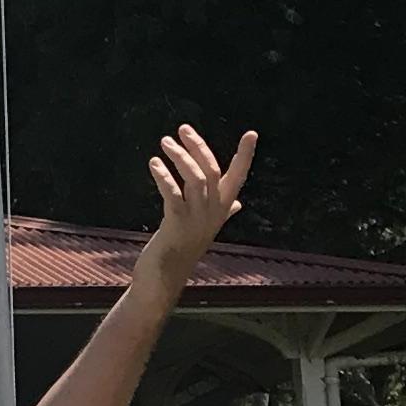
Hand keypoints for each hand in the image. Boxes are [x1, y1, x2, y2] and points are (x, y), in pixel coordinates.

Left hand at [137, 123, 259, 285]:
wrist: (166, 276)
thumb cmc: (184, 247)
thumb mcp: (206, 226)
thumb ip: (223, 212)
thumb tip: (238, 203)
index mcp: (222, 209)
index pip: (239, 177)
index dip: (245, 156)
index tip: (252, 133)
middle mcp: (213, 211)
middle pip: (212, 171)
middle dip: (199, 146)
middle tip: (183, 129)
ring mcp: (196, 217)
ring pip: (196, 178)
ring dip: (180, 157)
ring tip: (165, 143)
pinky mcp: (177, 223)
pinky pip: (173, 193)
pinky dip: (163, 176)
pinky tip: (154, 164)